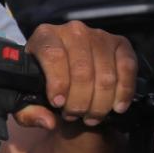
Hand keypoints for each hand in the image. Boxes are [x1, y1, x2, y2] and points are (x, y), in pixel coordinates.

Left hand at [20, 20, 137, 128]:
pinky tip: (117, 107)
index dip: (58, 83)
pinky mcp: (120, 43)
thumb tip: (48, 122)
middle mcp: (73, 30)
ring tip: (91, 116)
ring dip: (100, 102)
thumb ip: (28, 111)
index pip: (54, 56)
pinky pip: (128, 68)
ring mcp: (99, 35)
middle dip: (80, 101)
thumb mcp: (25, 97)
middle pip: (82, 70)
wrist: (63, 67)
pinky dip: (124, 91)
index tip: (58, 104)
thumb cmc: (41, 82)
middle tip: (75, 115)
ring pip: (105, 74)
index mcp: (44, 35)